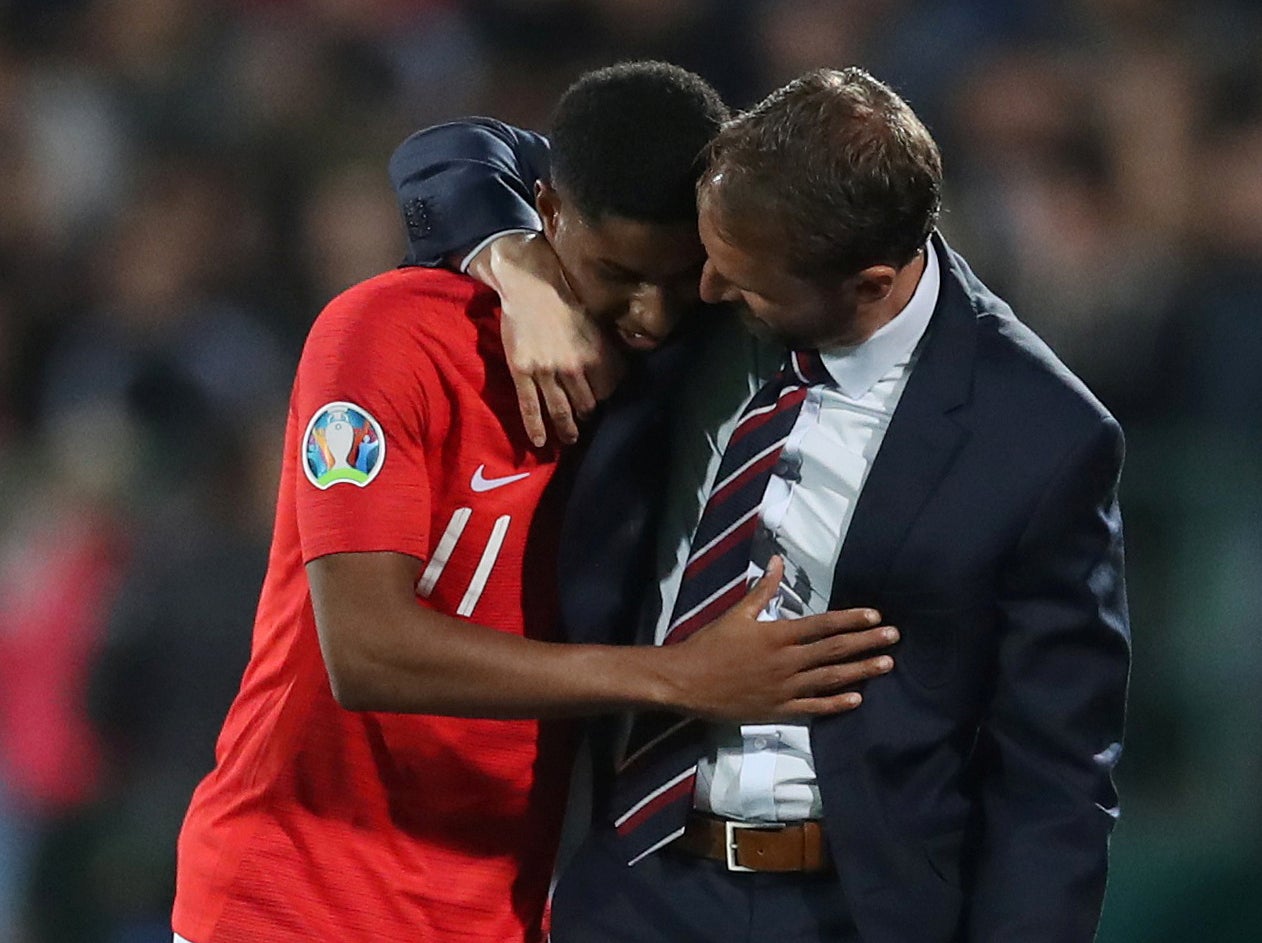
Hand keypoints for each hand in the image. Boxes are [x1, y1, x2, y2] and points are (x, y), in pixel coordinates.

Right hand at [467, 232, 624, 446]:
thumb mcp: (596, 324)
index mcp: (595, 355)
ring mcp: (548, 372)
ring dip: (567, 429)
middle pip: (586, 405)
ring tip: (568, 440)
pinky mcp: (523, 373)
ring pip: (560, 410)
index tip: (601, 404)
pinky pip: (530, 407)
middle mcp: (575, 368)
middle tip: (584, 422)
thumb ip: (606, 351)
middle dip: (586, 416)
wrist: (530, 287)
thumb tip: (619, 374)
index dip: (605, 400)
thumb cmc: (565, 301)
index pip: (608, 391)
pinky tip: (540, 442)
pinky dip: (536, 427)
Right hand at [664, 557, 897, 721]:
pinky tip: (857, 699)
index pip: (822, 625)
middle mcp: (786, 662)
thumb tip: (778, 561)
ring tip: (886, 664)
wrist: (686, 682)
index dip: (851, 619)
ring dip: (860, 671)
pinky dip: (836, 704)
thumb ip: (762, 589)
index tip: (875, 615)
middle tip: (894, 637)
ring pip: (830, 679)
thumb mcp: (736, 614)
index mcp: (777, 635)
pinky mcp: (778, 710)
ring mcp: (785, 689)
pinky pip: (813, 708)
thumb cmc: (709, 645)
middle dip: (866, 642)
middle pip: (834, 650)